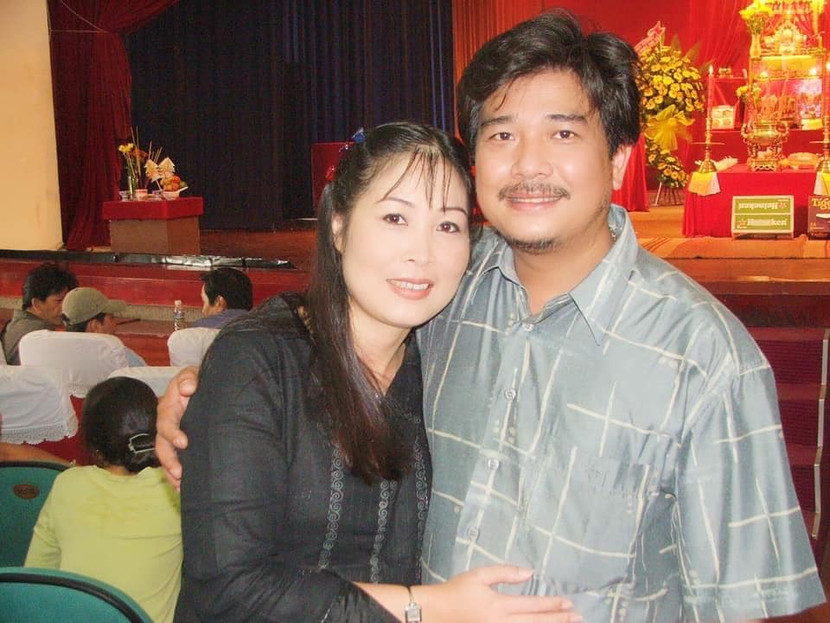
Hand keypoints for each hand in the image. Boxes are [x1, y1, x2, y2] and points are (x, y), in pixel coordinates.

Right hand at [155, 365, 198, 489]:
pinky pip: (176, 463)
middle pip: (162, 447)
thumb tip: (188, 388)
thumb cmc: (196, 381)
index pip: (166, 423)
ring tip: (181, 488)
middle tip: (179, 474)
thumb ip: (189, 378)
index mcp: (168, 409)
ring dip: (172, 474)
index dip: (172, 433)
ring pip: (167, 459)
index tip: (184, 443)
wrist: (203, 388)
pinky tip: (185, 489)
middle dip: (169, 461)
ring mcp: (173, 438)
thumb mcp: (192, 374)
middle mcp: (167, 426)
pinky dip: (178, 477)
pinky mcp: (181, 446)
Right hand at [421, 565, 580, 621]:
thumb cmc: (456, 591)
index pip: (532, 606)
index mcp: (498, 605)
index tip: (568, 603)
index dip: (552, 604)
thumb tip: (530, 573)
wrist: (436, 613)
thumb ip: (505, 573)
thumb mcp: (479, 575)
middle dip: (558, 620)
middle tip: (577, 617)